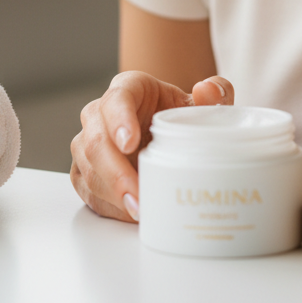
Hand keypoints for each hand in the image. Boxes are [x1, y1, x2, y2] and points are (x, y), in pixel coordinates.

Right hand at [70, 71, 233, 220]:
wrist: (169, 137)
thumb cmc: (181, 117)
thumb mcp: (201, 105)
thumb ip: (216, 93)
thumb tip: (207, 90)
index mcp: (129, 88)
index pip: (116, 99)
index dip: (119, 120)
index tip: (130, 143)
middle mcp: (100, 113)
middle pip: (95, 140)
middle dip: (115, 171)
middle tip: (137, 194)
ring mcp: (88, 143)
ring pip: (88, 168)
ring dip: (112, 193)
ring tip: (140, 210)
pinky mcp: (85, 170)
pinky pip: (87, 190)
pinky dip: (109, 205)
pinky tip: (131, 214)